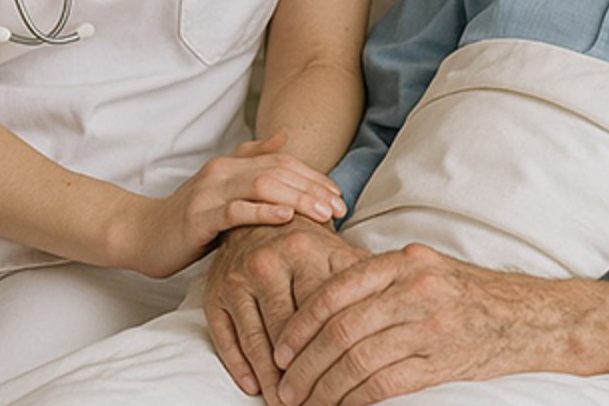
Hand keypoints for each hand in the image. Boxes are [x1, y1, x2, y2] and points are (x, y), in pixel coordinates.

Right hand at [124, 133, 348, 277]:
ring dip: (298, 199)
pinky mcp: (199, 217)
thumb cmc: (189, 217)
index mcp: (232, 164)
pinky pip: (236, 211)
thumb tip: (284, 137)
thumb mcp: (223, 187)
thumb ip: (252, 161)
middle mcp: (223, 172)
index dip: (314, 177)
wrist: (142, 234)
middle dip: (313, 189)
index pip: (283, 163)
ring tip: (323, 214)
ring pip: (262, 187)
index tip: (339, 196)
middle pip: (279, 172)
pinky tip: (286, 217)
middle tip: (340, 208)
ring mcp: (210, 193)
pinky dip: (264, 212)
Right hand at [203, 216, 367, 404]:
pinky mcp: (214, 294)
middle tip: (315, 401)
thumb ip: (365, 278)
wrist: (259, 221)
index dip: (335, 348)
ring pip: (257, 341)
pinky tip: (255, 389)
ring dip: (272, 379)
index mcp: (305, 252)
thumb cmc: (309, 246)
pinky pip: (227, 339)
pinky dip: (241, 368)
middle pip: (288, 331)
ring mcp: (238, 280)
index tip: (346, 376)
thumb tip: (394, 309)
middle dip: (302, 372)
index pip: (322, 311)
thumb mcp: (338, 252)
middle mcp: (268, 263)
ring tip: (287, 404)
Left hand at [272, 244, 608, 405]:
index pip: (337, 290)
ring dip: (323, 387)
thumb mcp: (424, 270)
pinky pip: (384, 384)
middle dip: (305, 362)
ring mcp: (433, 325)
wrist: (529, 317)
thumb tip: (316, 306)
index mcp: (405, 261)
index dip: (301, 322)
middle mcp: (418, 288)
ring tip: (303, 402)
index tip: (280, 348)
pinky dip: (353, 400)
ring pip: (358, 360)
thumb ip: (378, 280)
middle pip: (342, 329)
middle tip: (284, 386)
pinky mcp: (444, 360)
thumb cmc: (466, 295)